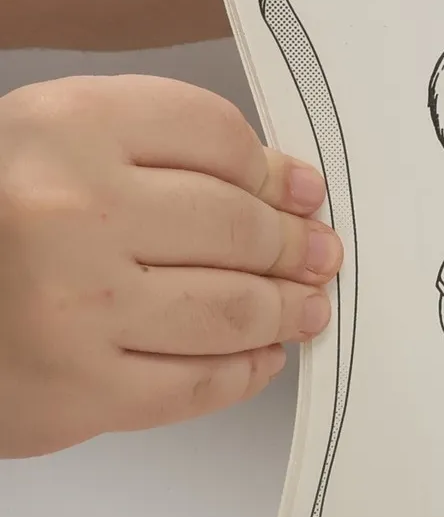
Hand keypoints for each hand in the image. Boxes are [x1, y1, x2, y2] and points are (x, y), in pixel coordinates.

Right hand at [0, 76, 340, 456]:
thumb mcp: (51, 142)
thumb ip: (162, 149)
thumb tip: (290, 191)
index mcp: (66, 128)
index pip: (220, 138)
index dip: (274, 173)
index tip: (300, 195)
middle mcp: (71, 211)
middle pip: (240, 227)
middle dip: (296, 247)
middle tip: (319, 256)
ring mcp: (76, 306)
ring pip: (233, 309)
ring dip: (287, 311)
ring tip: (305, 307)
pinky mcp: (78, 389)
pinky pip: (197, 382)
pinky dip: (245, 370)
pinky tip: (257, 356)